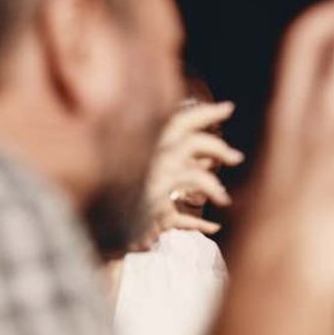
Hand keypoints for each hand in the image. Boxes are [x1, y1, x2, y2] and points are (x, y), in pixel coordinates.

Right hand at [136, 102, 243, 248]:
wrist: (96, 224)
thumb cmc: (125, 196)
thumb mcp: (151, 174)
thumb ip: (177, 163)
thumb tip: (208, 159)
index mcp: (146, 143)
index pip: (179, 120)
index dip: (206, 113)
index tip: (229, 107)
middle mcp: (148, 157)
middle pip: (190, 142)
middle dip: (217, 147)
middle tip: (237, 158)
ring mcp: (151, 181)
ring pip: (196, 175)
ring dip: (212, 185)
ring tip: (224, 199)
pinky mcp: (152, 207)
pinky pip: (183, 215)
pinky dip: (201, 223)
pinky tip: (215, 227)